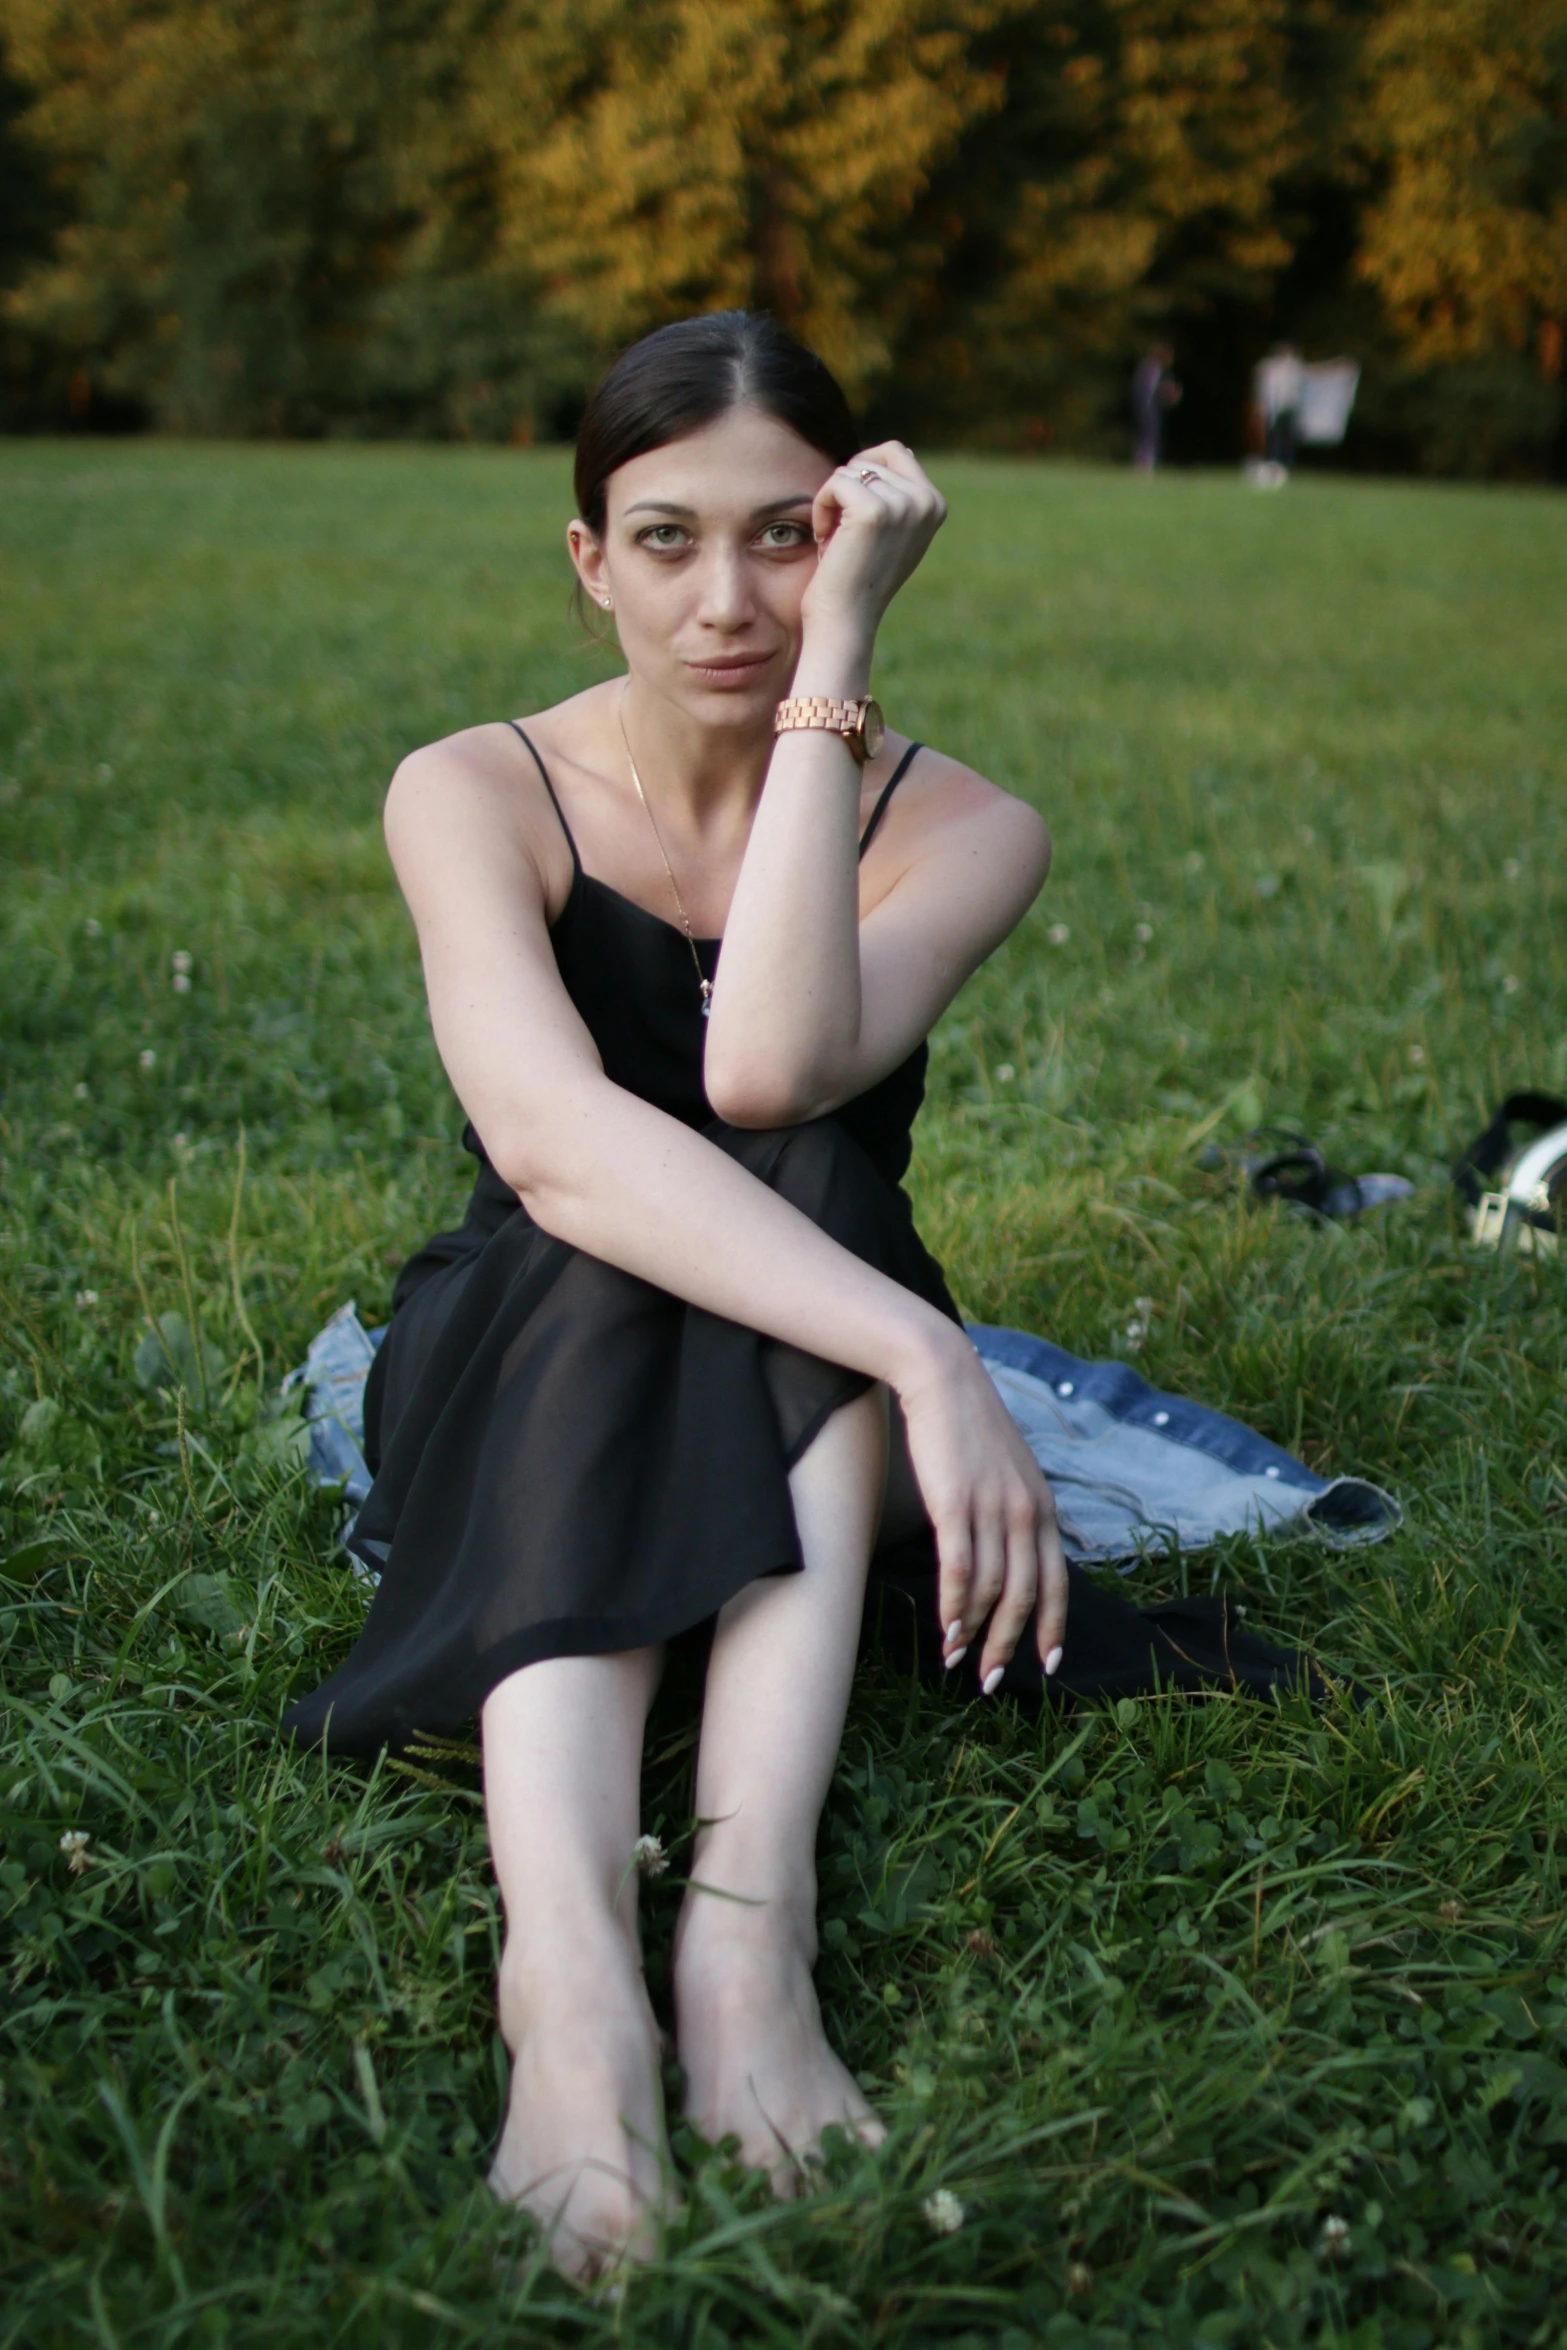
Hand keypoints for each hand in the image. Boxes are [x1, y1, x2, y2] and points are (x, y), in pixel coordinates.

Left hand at [800, 442, 946, 648]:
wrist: (846, 618)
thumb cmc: (858, 576)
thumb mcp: (893, 530)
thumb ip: (903, 494)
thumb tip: (905, 450)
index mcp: (935, 504)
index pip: (895, 452)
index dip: (864, 477)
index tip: (859, 522)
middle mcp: (926, 502)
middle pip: (870, 458)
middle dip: (848, 490)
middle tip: (846, 532)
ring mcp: (903, 505)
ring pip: (849, 472)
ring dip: (833, 504)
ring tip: (839, 542)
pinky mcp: (873, 511)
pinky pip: (834, 483)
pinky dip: (821, 509)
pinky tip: (828, 541)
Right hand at [894, 1326, 1067, 1689]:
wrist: (943, 1377)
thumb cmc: (968, 1426)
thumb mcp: (1007, 1471)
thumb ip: (1014, 1511)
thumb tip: (1006, 1556)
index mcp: (1043, 1507)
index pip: (1057, 1581)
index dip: (1053, 1628)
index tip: (1047, 1664)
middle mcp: (1026, 1513)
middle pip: (1026, 1597)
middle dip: (1010, 1645)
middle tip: (991, 1681)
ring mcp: (992, 1509)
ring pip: (991, 1590)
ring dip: (974, 1633)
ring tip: (955, 1660)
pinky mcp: (955, 1505)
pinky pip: (960, 1570)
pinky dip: (954, 1606)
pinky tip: (945, 1629)